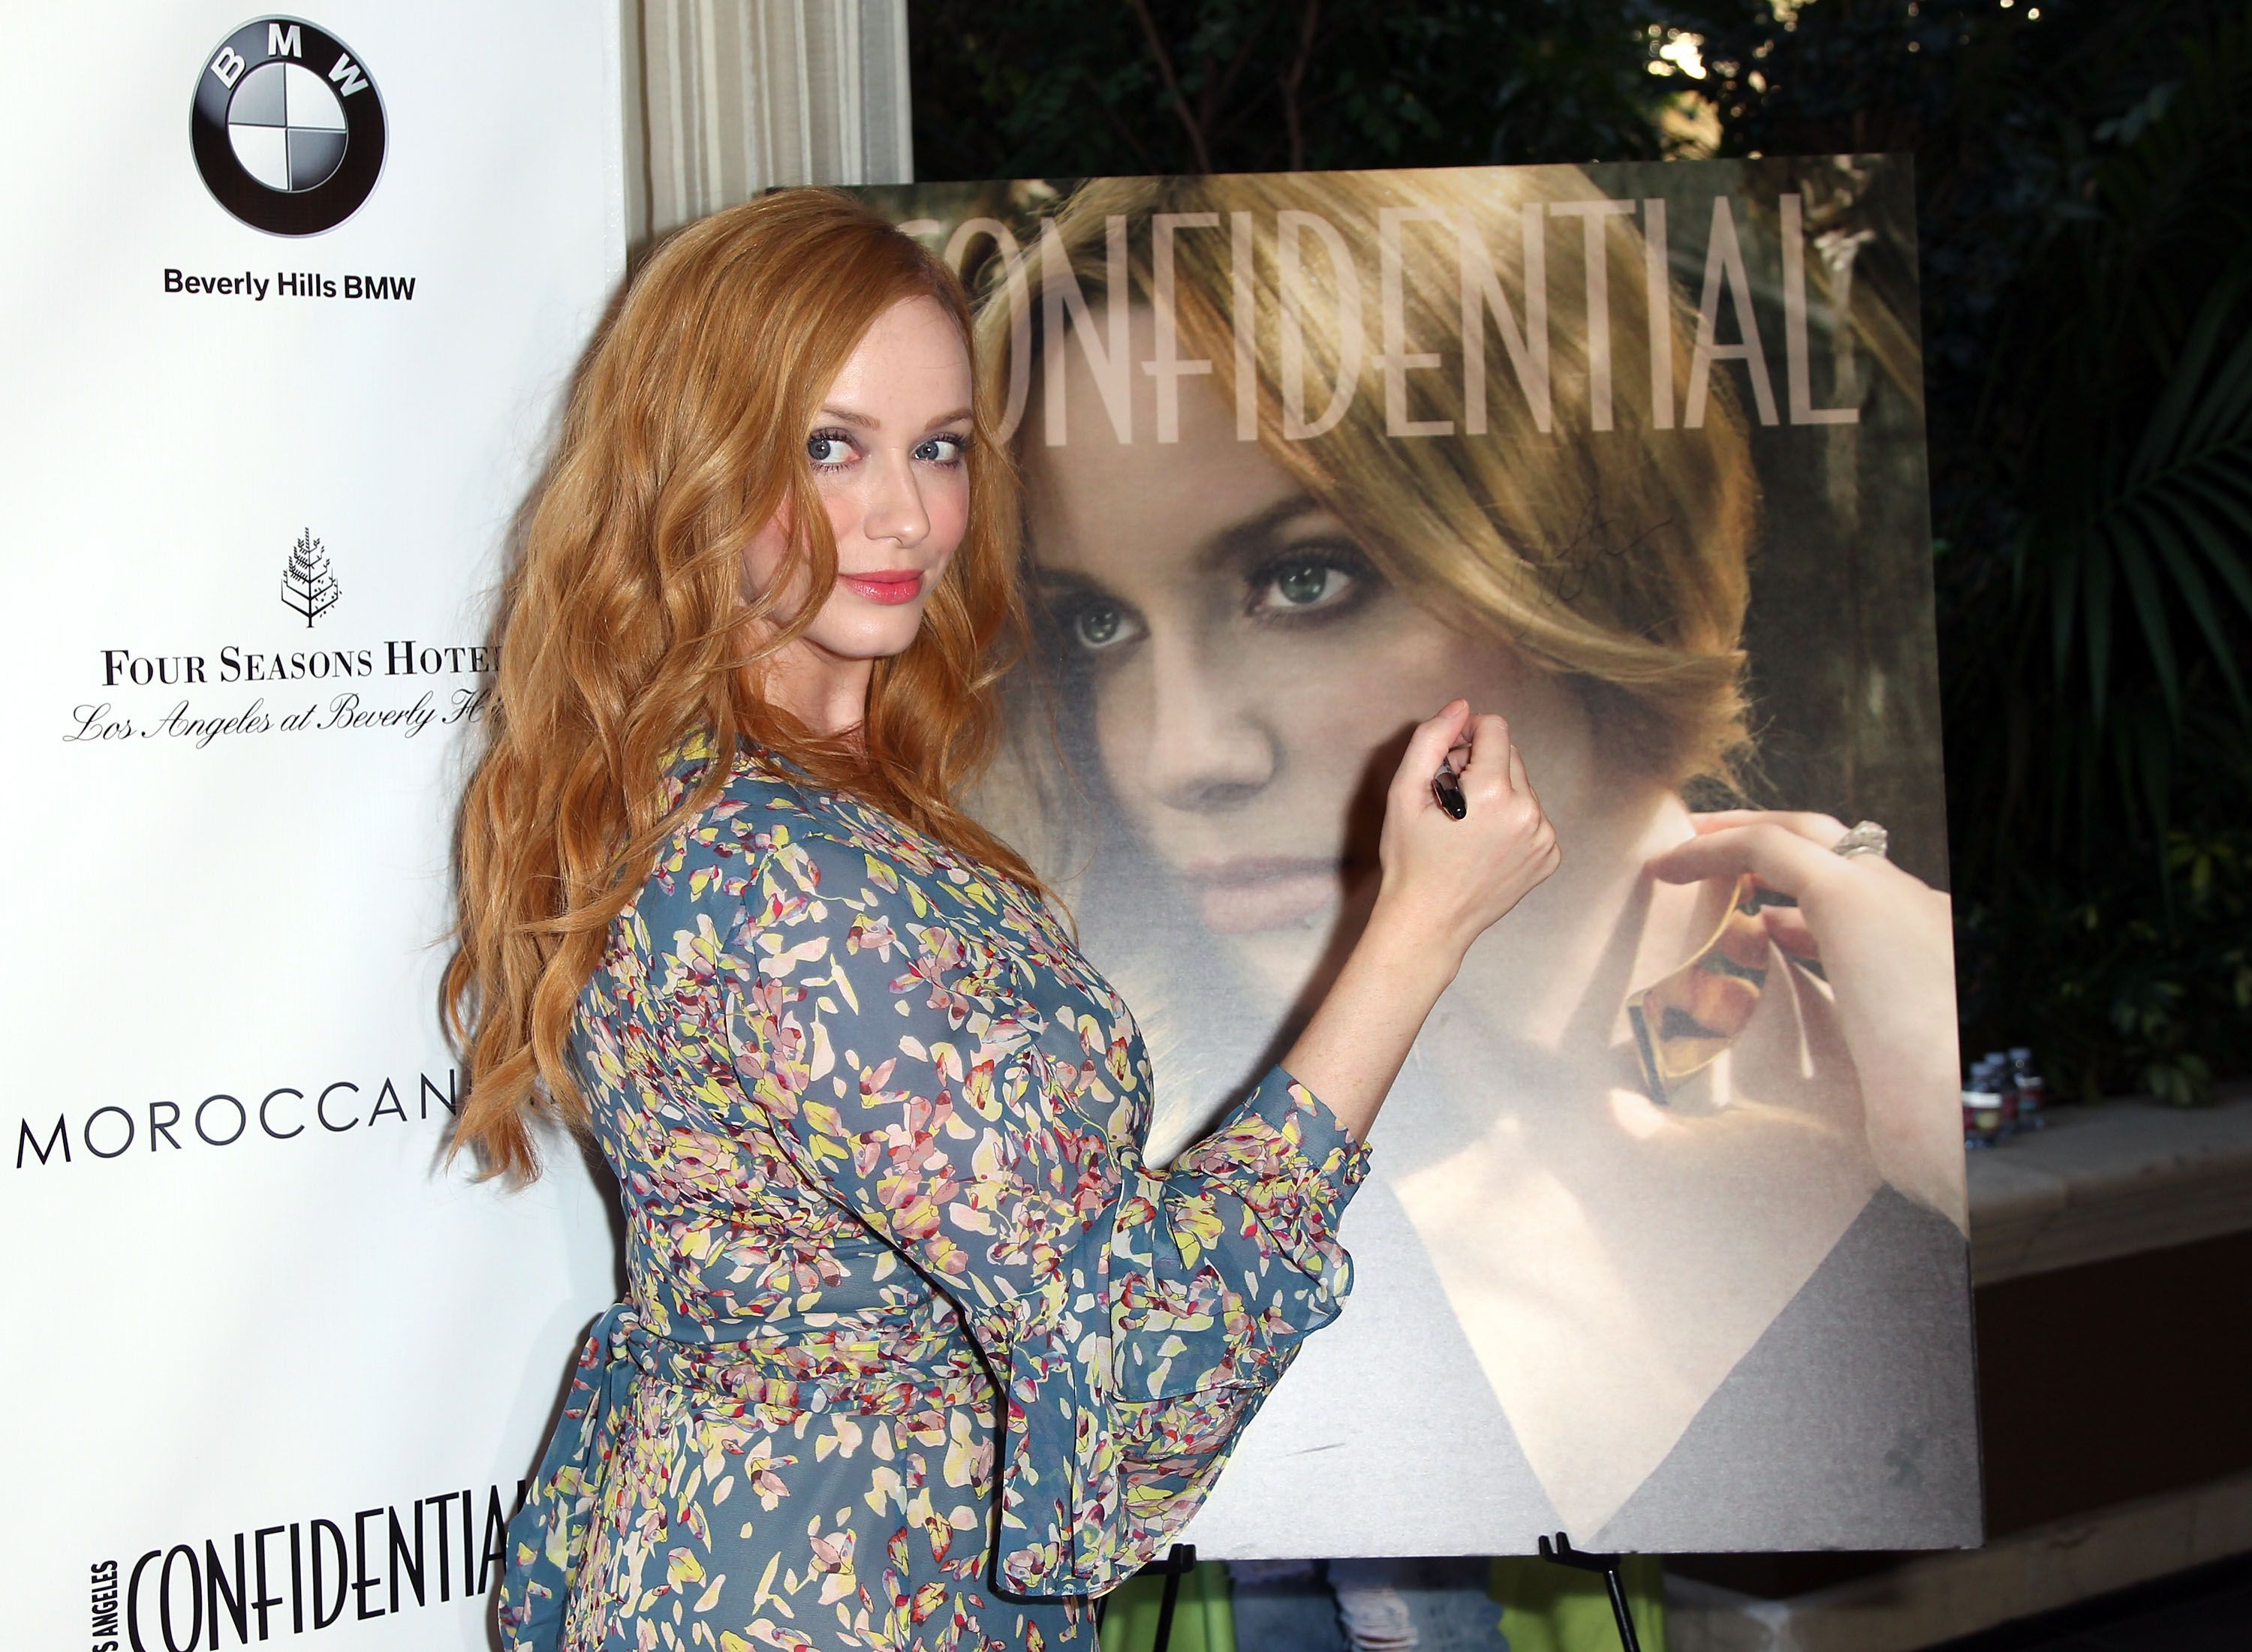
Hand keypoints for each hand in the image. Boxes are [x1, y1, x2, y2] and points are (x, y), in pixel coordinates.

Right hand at [1369, 700, 1561, 969]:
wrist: (1429, 922)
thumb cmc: (1410, 859)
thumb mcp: (1404, 794)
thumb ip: (1431, 740)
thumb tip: (1461, 707)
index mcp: (1493, 792)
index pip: (1495, 728)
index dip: (1466, 735)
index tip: (1448, 761)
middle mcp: (1528, 811)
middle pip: (1510, 754)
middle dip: (1480, 765)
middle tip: (1450, 801)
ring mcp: (1544, 837)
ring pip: (1522, 785)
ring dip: (1497, 792)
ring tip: (1466, 827)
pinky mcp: (1550, 856)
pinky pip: (1533, 816)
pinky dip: (1511, 820)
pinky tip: (1485, 844)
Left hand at [1646, 810, 1963, 1229]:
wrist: (1955, 1113)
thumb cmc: (1924, 1128)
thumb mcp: (1888, 1086)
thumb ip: (1855, 1071)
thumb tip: (1835, 1115)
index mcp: (1938, 956)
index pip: (1876, 907)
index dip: (1815, 910)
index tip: (1767, 922)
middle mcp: (1921, 913)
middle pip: (1844, 852)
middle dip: (1776, 844)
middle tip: (1716, 852)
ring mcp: (1892, 896)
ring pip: (1808, 835)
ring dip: (1742, 833)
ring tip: (1685, 847)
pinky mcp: (1849, 895)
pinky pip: (1766, 848)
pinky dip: (1715, 847)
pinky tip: (1667, 868)